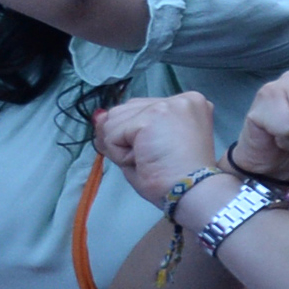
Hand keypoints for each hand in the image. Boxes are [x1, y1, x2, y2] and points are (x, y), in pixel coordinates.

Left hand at [93, 91, 224, 206]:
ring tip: (148, 158)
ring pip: (113, 121)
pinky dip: (120, 154)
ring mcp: (166, 105)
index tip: (159, 152)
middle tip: (152, 157)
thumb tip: (98, 116)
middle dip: (125, 138)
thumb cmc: (174, 176)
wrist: (190, 190)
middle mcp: (181, 99)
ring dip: (122, 146)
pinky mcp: (151, 117)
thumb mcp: (149, 145)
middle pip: (124, 111)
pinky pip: (112, 136)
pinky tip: (143, 160)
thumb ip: (123, 127)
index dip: (135, 135)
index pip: (139, 109)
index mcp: (188, 104)